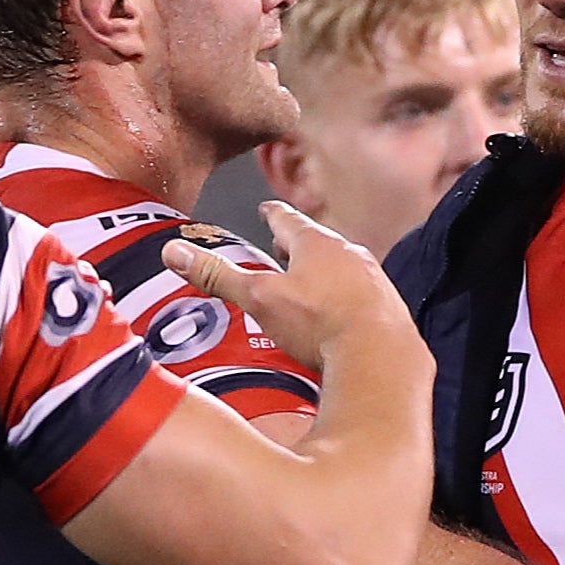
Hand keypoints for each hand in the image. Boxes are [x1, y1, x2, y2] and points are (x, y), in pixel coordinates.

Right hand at [161, 200, 419, 371]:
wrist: (382, 355)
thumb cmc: (319, 323)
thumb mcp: (259, 298)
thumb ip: (219, 276)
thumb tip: (173, 251)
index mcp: (315, 244)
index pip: (287, 220)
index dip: (273, 214)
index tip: (267, 208)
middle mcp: (350, 254)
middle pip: (319, 243)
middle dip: (301, 244)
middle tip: (285, 246)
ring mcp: (375, 279)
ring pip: (345, 267)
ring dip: (328, 271)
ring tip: (313, 281)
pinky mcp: (391, 307)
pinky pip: (364, 295)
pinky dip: (350, 298)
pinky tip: (344, 315)